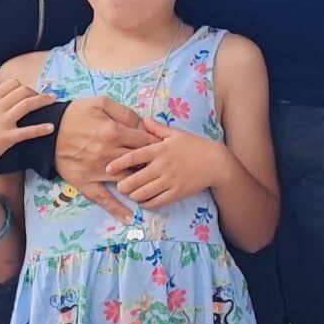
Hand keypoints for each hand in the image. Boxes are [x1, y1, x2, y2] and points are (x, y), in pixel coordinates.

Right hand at [0, 77, 53, 188]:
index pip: (10, 84)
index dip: (22, 86)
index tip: (28, 92)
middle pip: (22, 91)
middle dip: (36, 92)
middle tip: (45, 97)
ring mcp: (2, 123)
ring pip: (27, 105)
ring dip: (43, 101)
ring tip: (54, 101)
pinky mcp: (6, 138)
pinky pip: (27, 131)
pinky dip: (40, 129)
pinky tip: (51, 127)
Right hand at [54, 94, 152, 224]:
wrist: (46, 132)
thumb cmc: (74, 115)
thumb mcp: (100, 103)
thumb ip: (125, 112)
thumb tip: (144, 124)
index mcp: (114, 132)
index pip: (145, 141)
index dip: (156, 145)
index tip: (163, 148)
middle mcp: (108, 153)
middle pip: (140, 162)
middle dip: (152, 164)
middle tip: (162, 167)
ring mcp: (97, 170)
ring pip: (127, 180)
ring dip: (141, 184)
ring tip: (153, 188)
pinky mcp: (85, 183)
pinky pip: (103, 199)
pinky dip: (116, 209)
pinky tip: (129, 218)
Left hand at [105, 124, 229, 211]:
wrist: (215, 162)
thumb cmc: (194, 145)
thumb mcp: (175, 134)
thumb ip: (157, 128)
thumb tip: (142, 120)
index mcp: (160, 149)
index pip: (134, 156)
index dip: (118, 163)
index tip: (107, 167)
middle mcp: (162, 165)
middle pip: (134, 180)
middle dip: (123, 185)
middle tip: (119, 185)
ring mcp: (169, 180)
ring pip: (143, 193)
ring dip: (133, 195)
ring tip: (131, 193)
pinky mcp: (176, 192)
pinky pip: (156, 202)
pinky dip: (146, 203)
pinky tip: (144, 200)